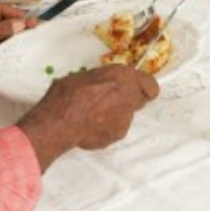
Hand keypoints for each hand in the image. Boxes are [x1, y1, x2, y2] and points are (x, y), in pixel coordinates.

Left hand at [0, 2, 32, 114]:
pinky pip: (6, 47)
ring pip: (9, 35)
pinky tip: (24, 50)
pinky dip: (14, 48)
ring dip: (19, 38)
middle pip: (9, 22)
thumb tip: (22, 24)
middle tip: (37, 31)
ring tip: (34, 41)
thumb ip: (0, 28)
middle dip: (22, 26)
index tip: (32, 22)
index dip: (18, 15)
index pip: (4, 10)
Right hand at [18, 64, 159, 169]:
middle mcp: (129, 98)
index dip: (143, 87)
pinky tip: (91, 125)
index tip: (135, 87)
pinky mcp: (118, 134)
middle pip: (140, 100)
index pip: (150, 85)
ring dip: (115, 114)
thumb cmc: (67, 95)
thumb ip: (105, 79)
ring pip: (126, 115)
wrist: (58, 122)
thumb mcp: (86, 75)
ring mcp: (125, 118)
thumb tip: (107, 82)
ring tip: (94, 114)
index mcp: (123, 77)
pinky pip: (116, 128)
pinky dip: (107, 127)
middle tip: (111, 100)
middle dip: (129, 100)